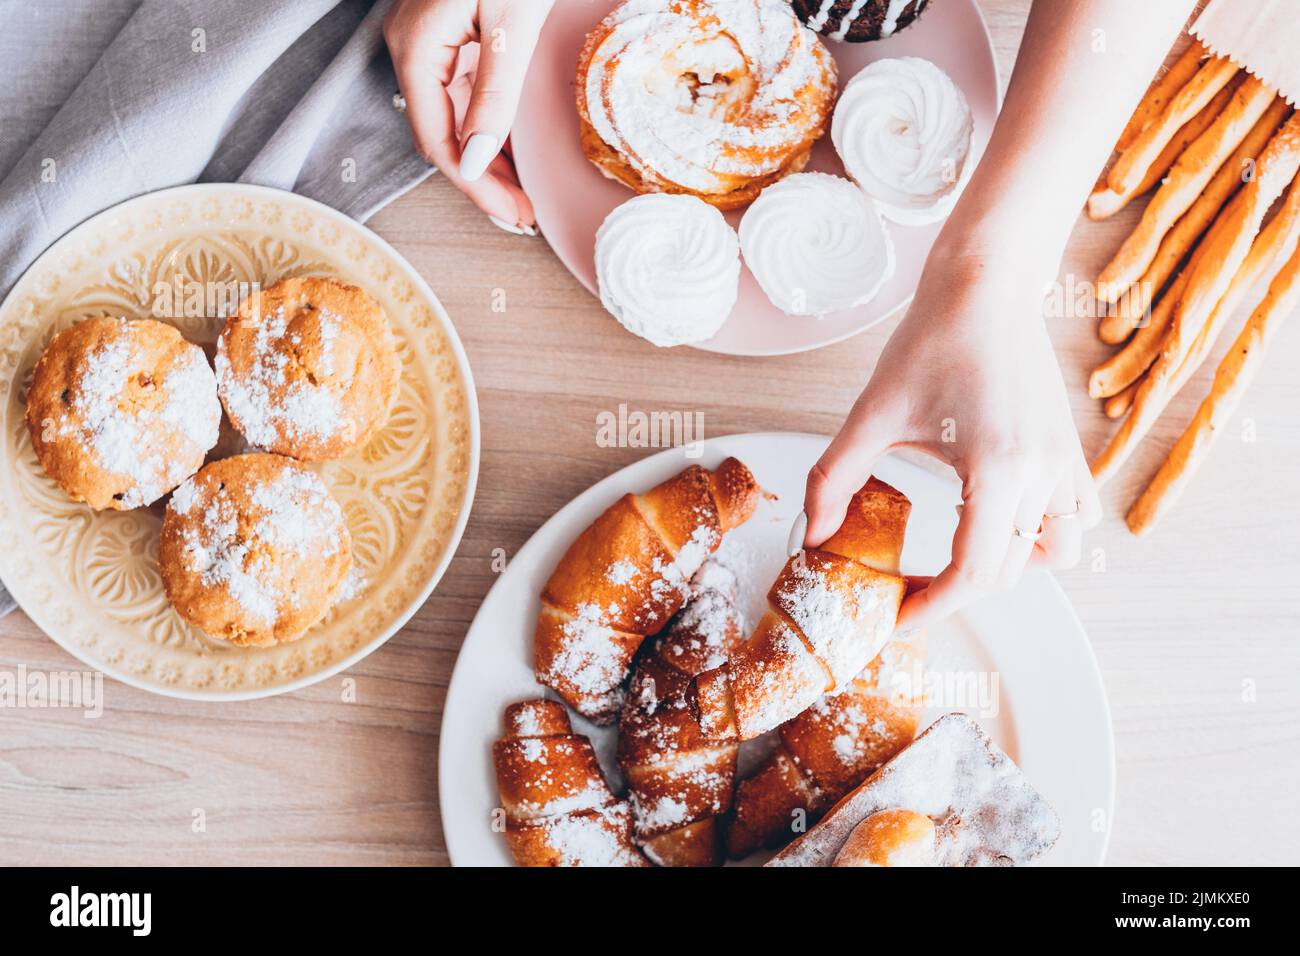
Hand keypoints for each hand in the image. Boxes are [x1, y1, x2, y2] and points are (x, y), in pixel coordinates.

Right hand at [384, 0, 553, 230]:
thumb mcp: (511, 27)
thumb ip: (493, 97)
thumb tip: (477, 164)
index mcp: (417, 51)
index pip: (440, 143)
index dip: (476, 187)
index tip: (513, 217)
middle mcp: (414, 51)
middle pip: (444, 138)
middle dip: (483, 181)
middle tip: (523, 215)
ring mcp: (430, 43)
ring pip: (453, 121)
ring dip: (487, 160)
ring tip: (523, 193)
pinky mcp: (450, 35)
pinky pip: (463, 96)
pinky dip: (488, 128)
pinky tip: (511, 151)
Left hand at [802, 250, 1100, 629]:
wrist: (984, 286)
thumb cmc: (931, 341)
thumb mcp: (870, 414)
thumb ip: (833, 479)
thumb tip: (813, 536)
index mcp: (997, 469)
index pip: (973, 572)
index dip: (933, 607)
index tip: (898, 616)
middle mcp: (1042, 473)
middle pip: (1008, 573)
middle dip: (957, 593)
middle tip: (912, 592)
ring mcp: (1065, 461)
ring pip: (1056, 553)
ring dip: (1010, 568)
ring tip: (960, 555)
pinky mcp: (1070, 448)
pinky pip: (1073, 517)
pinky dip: (1042, 536)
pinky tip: (996, 519)